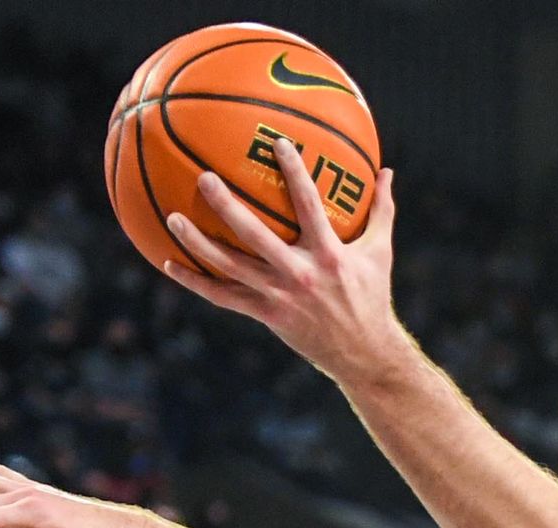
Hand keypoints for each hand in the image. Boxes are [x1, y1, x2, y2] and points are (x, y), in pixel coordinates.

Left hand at [158, 149, 401, 384]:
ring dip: (200, 244)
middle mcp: (300, 274)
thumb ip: (381, 210)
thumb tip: (387, 171)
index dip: (294, 174)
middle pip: (256, 236)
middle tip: (204, 178)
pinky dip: (196, 282)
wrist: (364, 354)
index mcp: (329, 255)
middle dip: (228, 206)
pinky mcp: (267, 315)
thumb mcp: (380, 253)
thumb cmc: (372, 297)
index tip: (277, 143)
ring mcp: (280, 297)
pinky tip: (170, 263)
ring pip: (232, 268)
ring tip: (173, 218)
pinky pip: (225, 297)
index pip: (309, 206)